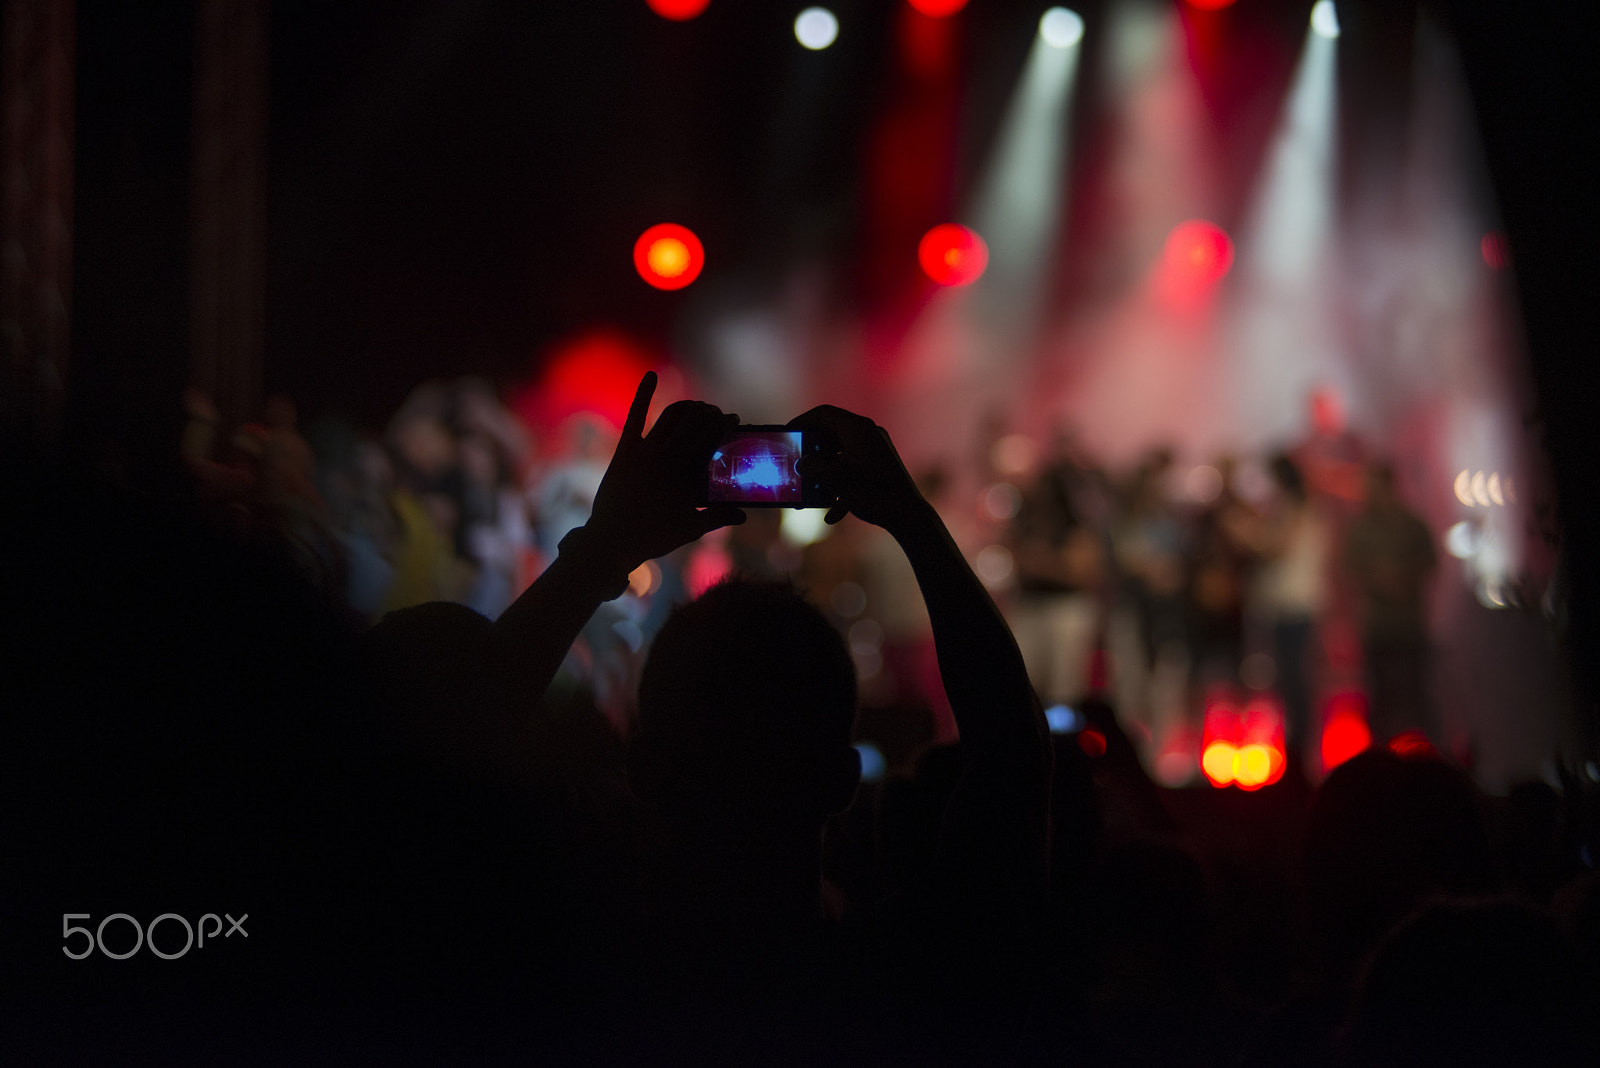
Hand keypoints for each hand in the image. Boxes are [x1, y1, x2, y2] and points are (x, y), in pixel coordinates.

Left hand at [582, 372, 745, 570]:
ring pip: (671, 416)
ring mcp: (644, 453)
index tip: (733, 420)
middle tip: (717, 414)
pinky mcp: (625, 452)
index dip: (723, 426)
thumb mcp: (690, 529)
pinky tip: (651, 376)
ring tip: (697, 407)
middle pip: (693, 424)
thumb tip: (744, 515)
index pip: (711, 440)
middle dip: (709, 413)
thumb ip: (719, 517)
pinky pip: (635, 418)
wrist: (612, 542)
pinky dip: (643, 395)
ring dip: (687, 407)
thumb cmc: (653, 538)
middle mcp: (666, 458)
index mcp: (686, 475)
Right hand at [787, 404, 924, 533]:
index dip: (803, 421)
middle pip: (831, 435)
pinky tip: (833, 512)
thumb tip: (802, 465)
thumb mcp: (834, 478)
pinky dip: (840, 488)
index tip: (788, 433)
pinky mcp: (879, 470)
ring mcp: (875, 452)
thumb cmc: (873, 492)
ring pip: (840, 457)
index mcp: (858, 428)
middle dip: (812, 452)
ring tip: (811, 490)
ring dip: (824, 474)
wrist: (907, 516)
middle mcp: (868, 435)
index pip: (824, 414)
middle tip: (796, 463)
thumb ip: (812, 468)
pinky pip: (852, 472)